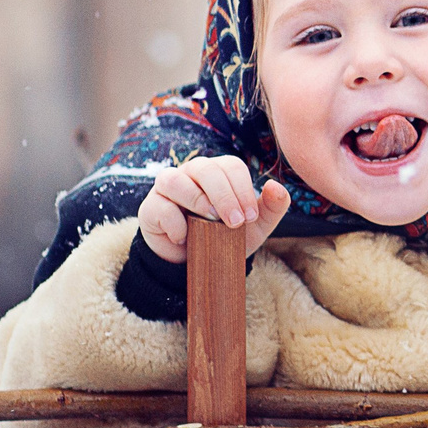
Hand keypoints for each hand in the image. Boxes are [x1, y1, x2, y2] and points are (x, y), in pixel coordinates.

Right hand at [137, 155, 292, 265]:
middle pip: (206, 168)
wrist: (196, 261)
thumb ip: (271, 207)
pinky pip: (160, 207)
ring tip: (211, 222)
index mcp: (219, 171)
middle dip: (224, 195)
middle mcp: (192, 172)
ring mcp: (168, 187)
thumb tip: (277, 186)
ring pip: (176, 180)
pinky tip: (186, 237)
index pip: (232, 166)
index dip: (243, 189)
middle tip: (235, 222)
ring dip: (197, 200)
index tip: (250, 217)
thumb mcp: (255, 226)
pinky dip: (175, 223)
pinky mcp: (151, 207)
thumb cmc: (227, 235)